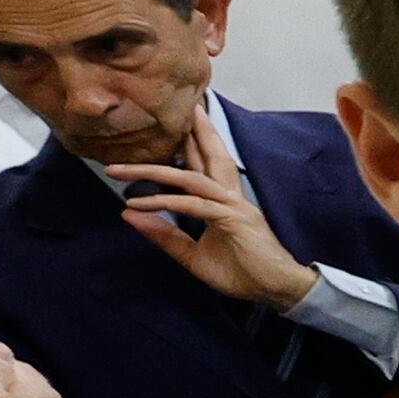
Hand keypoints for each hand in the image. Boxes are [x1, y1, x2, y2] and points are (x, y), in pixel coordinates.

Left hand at [106, 110, 319, 307]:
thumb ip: (164, 235)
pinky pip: (190, 205)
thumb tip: (128, 214)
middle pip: (210, 156)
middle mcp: (231, 196)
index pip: (207, 166)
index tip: (181, 124)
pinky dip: (162, 202)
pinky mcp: (232, 219)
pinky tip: (136, 202)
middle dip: (194, 132)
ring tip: (121, 167)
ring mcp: (233, 205)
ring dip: (154, 170)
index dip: (195, 144)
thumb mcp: (193, 255)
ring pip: (191, 177)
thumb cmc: (244, 273)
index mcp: (226, 202)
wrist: (277, 290)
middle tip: (183, 107)